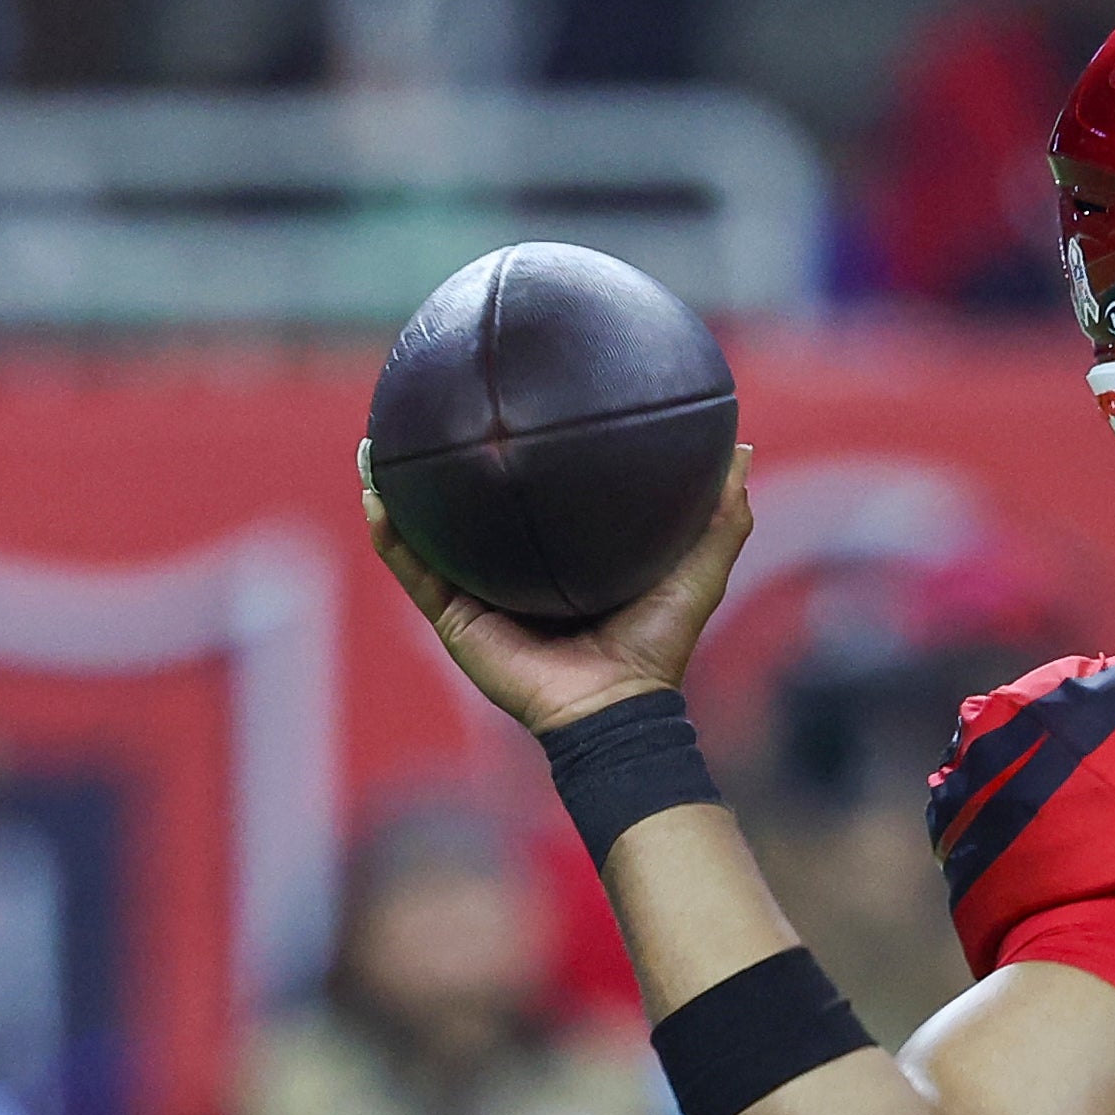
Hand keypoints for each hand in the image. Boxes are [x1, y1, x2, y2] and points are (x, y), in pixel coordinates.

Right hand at [361, 442, 756, 735]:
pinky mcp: (456, 619)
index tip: (506, 407)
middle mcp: (513, 572)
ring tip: (374, 445)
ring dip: (394, 490)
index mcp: (560, 558)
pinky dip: (389, 533)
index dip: (516, 459)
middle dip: (442, 467)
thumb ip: (722, 516)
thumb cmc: (658, 646)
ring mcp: (479, 595)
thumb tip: (740, 450)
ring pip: (425, 533)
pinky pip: (413, 569)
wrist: (617, 707)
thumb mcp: (698, 569)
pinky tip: (374, 492)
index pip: (531, 498)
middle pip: (469, 509)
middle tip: (427, 414)